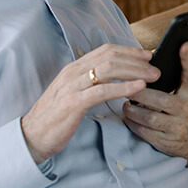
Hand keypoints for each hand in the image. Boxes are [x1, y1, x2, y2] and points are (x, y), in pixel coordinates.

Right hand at [22, 44, 155, 163]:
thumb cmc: (57, 117)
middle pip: (110, 56)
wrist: (31, 136)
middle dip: (136, 60)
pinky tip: (139, 88)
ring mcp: (72, 86)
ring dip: (135, 71)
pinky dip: (123, 87)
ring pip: (109, 69)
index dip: (129, 50)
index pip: (106, 50)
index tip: (148, 55)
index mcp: (74, 68)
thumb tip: (118, 77)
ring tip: (152, 77)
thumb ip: (92, 83)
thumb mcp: (75, 93)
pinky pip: (102, 90)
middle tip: (156, 68)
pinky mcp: (73, 102)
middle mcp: (73, 72)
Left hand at [122, 42, 187, 179]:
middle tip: (126, 85)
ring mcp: (176, 127)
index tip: (182, 45)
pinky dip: (133, 124)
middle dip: (141, 93)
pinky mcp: (165, 141)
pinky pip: (144, 132)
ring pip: (149, 118)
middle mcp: (186, 109)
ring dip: (133, 110)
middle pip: (161, 100)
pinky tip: (128, 116)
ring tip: (126, 103)